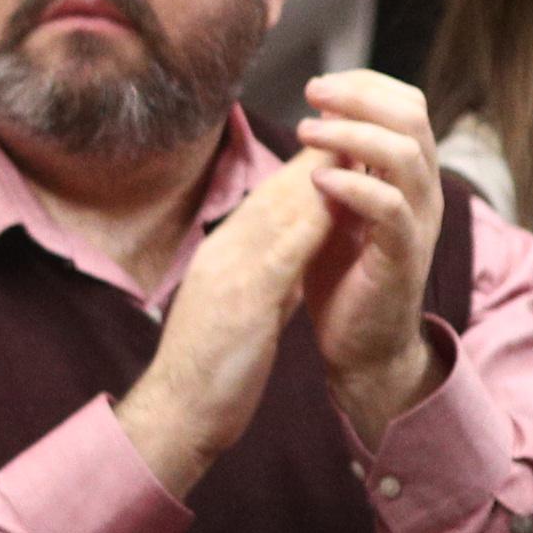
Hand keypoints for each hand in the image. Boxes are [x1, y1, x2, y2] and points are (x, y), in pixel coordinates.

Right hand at [114, 156, 337, 498]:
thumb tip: (296, 256)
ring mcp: (229, 273)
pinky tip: (334, 202)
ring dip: (316, 174)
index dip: (308, 169)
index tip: (342, 143)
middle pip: (276, 193)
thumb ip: (267, 278)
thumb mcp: (242, 310)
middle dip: (318, 156)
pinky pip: (278, 252)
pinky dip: (306, 222)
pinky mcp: (241, 300)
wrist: (176, 412)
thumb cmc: (210, 368)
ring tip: (353, 141)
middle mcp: (224, 253)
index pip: (271, 201)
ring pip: (277, 211)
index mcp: (224, 256)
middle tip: (355, 119)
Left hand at [293, 70, 448, 445]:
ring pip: (405, 155)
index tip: (319, 84)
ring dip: (351, 134)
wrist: (359, 348)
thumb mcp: (335, 207)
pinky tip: (316, 178)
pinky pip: (390, 208)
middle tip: (312, 93)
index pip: (407, 105)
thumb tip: (319, 114)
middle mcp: (423, 192)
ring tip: (306, 131)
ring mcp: (418, 223)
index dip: (366, 85)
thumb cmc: (343, 275)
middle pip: (412, 117)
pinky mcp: (403, 257)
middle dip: (360, 96)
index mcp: (409, 175)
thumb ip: (336, 165)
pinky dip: (352, 185)